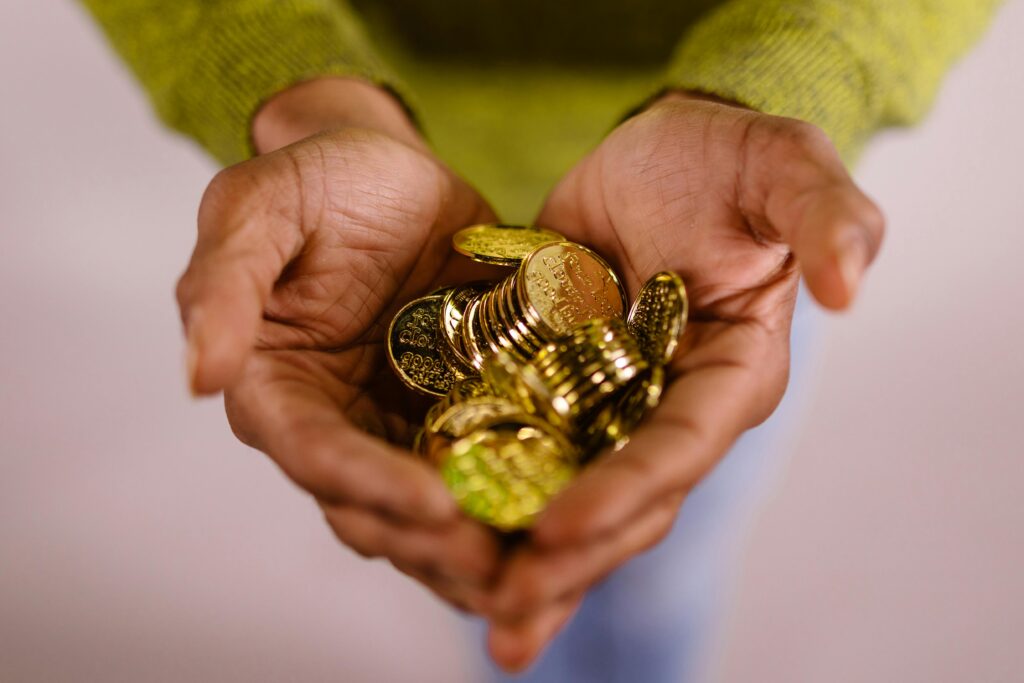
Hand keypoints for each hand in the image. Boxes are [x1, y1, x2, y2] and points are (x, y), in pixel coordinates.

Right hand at [176, 78, 503, 605]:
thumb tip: (199, 377)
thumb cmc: (317, 179)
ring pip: (429, 508)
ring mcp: (397, 424)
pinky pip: (483, 467)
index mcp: (276, 385)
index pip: (313, 452)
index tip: (435, 505)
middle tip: (497, 565)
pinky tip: (562, 524)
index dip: (368, 484)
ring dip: (475, 545)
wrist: (391, 170)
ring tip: (535, 567)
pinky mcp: (456, 411)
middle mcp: (335, 421)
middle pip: (373, 506)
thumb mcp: (260, 206)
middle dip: (431, 543)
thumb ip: (225, 284)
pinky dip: (514, 500)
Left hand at [484, 92, 884, 668]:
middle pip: (625, 500)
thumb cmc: (726, 159)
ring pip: (573, 497)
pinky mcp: (556, 386)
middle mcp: (670, 407)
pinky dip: (495, 500)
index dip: (625, 490)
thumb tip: (848, 290)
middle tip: (503, 608)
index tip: (557, 529)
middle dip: (571, 558)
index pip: (680, 447)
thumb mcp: (782, 167)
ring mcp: (610, 405)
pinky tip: (444, 545)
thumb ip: (825, 216)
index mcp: (731, 374)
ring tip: (477, 613)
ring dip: (529, 559)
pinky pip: (526, 453)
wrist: (657, 150)